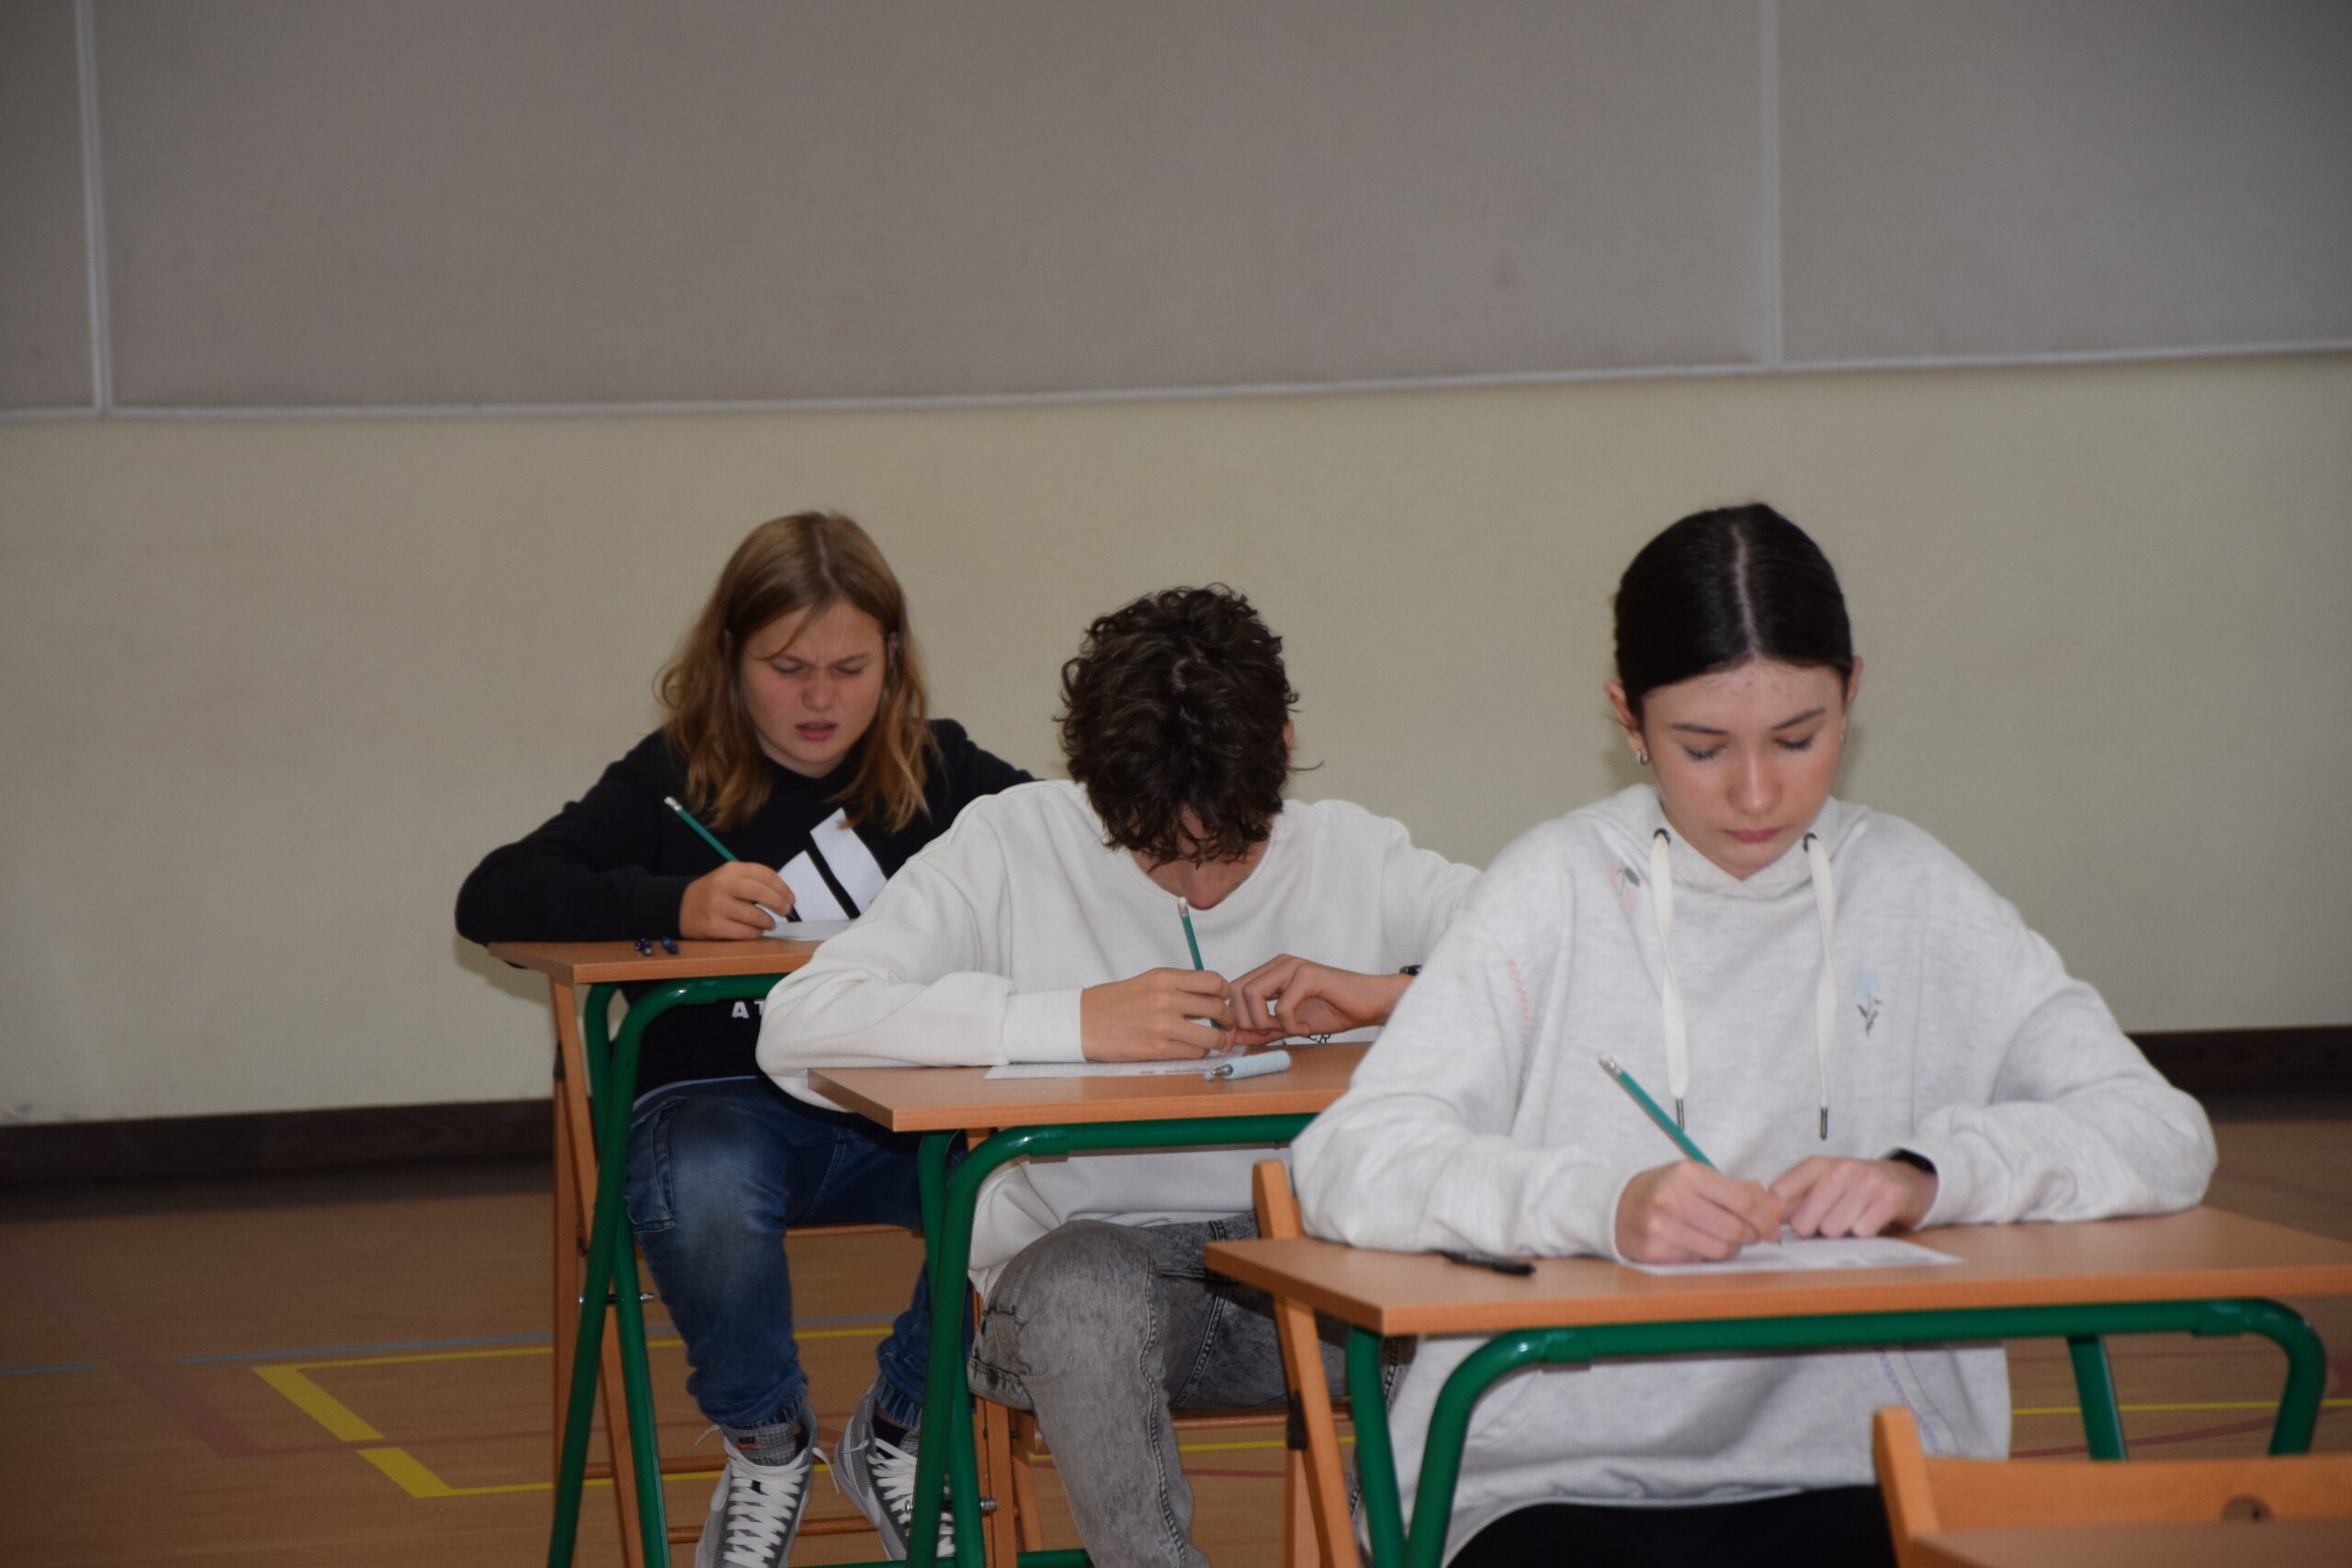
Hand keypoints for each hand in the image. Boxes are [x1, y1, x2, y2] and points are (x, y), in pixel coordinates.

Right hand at [679, 862, 793, 939]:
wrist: (681, 906)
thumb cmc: (714, 893)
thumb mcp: (730, 878)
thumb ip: (753, 882)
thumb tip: (784, 896)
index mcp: (731, 870)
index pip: (764, 874)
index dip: (782, 888)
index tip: (791, 899)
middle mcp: (723, 885)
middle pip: (761, 893)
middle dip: (779, 904)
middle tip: (786, 911)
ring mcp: (717, 906)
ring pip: (754, 916)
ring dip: (767, 922)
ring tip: (770, 924)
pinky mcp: (713, 925)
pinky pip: (743, 932)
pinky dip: (754, 933)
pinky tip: (756, 932)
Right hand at [1080, 968, 1234, 1060]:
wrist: (1083, 1022)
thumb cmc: (1114, 1003)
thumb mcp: (1148, 982)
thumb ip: (1178, 987)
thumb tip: (1211, 997)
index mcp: (1165, 978)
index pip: (1213, 981)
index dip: (1226, 992)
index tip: (1225, 1000)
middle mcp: (1166, 998)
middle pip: (1218, 1008)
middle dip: (1229, 1020)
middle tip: (1227, 1025)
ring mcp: (1162, 1025)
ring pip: (1211, 1036)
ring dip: (1219, 1041)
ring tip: (1216, 1042)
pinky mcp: (1157, 1049)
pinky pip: (1194, 1052)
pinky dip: (1198, 1052)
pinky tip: (1192, 1049)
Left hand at [1225, 956, 1409, 1047]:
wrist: (1369, 1005)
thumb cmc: (1334, 1010)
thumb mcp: (1289, 1025)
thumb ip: (1262, 1030)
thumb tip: (1234, 1039)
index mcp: (1272, 971)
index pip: (1234, 990)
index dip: (1237, 1017)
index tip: (1251, 1038)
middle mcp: (1279, 964)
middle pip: (1237, 991)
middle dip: (1248, 1021)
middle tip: (1271, 1034)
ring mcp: (1293, 966)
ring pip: (1252, 994)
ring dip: (1266, 1021)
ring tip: (1289, 1029)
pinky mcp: (1308, 975)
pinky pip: (1282, 1006)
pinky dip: (1291, 1024)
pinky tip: (1306, 1027)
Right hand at [1614, 1161, 1785, 1262]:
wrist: (1617, 1206)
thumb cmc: (1665, 1189)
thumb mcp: (1697, 1177)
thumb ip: (1738, 1189)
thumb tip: (1775, 1208)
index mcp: (1687, 1174)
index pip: (1743, 1201)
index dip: (1765, 1218)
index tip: (1773, 1225)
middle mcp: (1672, 1199)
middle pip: (1735, 1230)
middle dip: (1751, 1235)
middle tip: (1751, 1234)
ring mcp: (1660, 1227)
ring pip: (1720, 1250)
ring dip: (1730, 1247)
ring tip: (1722, 1237)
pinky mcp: (1654, 1251)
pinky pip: (1698, 1260)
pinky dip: (1705, 1254)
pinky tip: (1698, 1242)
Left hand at [1771, 1157, 1936, 1238]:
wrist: (1905, 1179)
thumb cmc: (1854, 1187)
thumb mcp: (1821, 1184)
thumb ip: (1792, 1199)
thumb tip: (1767, 1218)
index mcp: (1817, 1165)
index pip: (1779, 1193)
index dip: (1778, 1217)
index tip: (1784, 1224)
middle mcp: (1841, 1169)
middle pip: (1804, 1222)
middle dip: (1813, 1230)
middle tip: (1828, 1222)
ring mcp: (1867, 1182)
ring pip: (1832, 1229)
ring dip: (1840, 1233)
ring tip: (1851, 1219)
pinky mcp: (1890, 1197)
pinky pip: (1862, 1231)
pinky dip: (1864, 1233)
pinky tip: (1869, 1219)